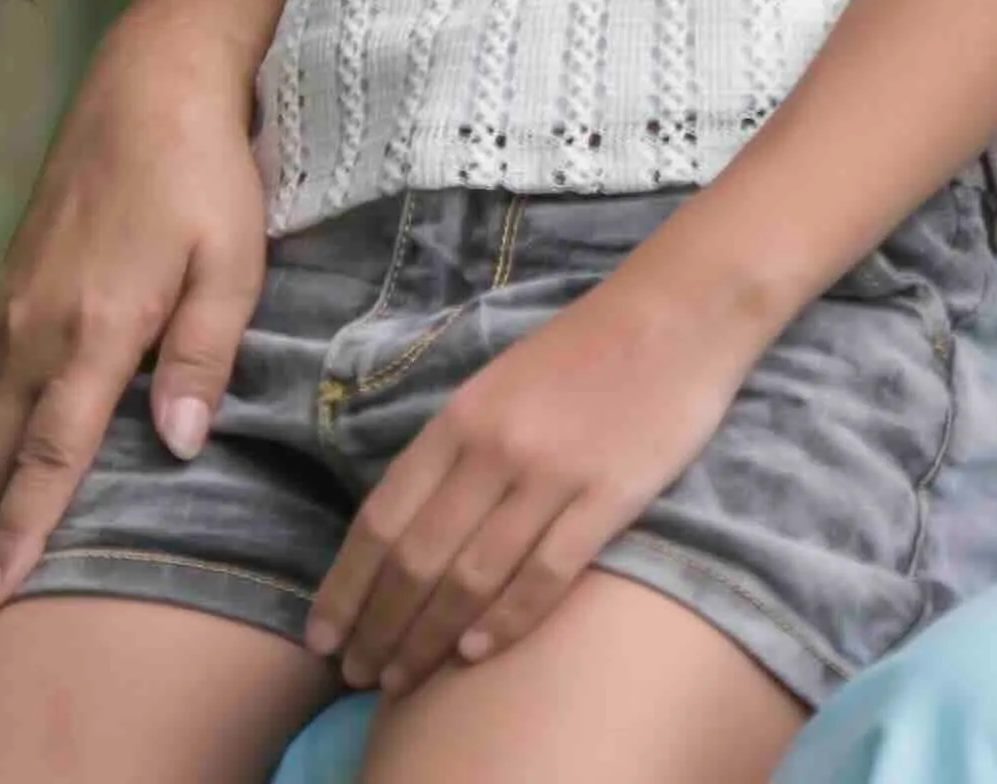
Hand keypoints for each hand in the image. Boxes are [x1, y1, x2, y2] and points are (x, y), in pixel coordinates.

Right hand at [0, 31, 273, 654]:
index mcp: (92, 329)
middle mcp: (33, 331)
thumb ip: (203, 354)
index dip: (20, 535)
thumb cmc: (205, 172)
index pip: (49, 458)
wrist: (151, 78)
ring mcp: (11, 314)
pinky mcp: (8, 297)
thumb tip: (178, 448)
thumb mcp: (233, 259)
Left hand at [307, 268, 769, 690]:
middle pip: (417, 560)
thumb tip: (400, 534)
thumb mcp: (494, 387)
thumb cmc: (581, 354)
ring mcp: (552, 475)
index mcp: (457, 419)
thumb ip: (450, 452)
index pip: (381, 519)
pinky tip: (475, 655)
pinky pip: (546, 574)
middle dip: (378, 628)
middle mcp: (493, 450)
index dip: (345, 588)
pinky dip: (505, 622)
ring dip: (427, 640)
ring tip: (400, 682)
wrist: (676, 314)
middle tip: (355, 675)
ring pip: (471, 578)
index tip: (319, 638)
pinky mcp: (610, 496)